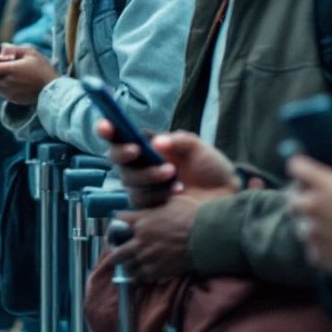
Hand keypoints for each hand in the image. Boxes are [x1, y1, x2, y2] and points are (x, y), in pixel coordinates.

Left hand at [0, 44, 57, 104]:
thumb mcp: (30, 52)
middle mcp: (7, 83)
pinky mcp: (13, 99)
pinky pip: (2, 92)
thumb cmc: (42, 68)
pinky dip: (2, 85)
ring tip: (3, 72)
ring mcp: (9, 93)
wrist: (54, 89)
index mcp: (10, 70)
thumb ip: (12, 49)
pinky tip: (12, 80)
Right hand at [97, 122, 242, 208]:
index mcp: (147, 144)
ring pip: (129, 180)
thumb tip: (157, 143)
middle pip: (115, 158)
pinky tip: (176, 191)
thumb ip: (178, 141)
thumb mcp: (198, 147)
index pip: (119, 135)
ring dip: (148, 175)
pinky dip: (158, 193)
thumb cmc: (210, 167)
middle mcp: (139, 163)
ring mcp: (142, 185)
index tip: (106, 126)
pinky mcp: (147, 205)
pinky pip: (140, 199)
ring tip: (173, 174)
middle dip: (124, 153)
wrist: (225, 196)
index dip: (107, 130)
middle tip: (138, 150)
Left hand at [110, 196, 200, 282]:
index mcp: (141, 220)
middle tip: (117, 253)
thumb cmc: (192, 215)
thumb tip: (156, 202)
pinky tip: (141, 276)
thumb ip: (158, 204)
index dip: (118, 222)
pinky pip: (139, 278)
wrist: (206, 237)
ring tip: (130, 265)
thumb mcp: (172, 201)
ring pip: (127, 265)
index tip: (120, 225)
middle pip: (117, 250)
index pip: (118, 220)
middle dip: (116, 251)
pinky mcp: (156, 271)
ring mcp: (146, 257)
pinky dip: (138, 277)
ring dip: (127, 265)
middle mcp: (139, 239)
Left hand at [287, 156, 331, 279]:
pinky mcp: (316, 253)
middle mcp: (311, 206)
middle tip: (323, 205)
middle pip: (294, 199)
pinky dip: (321, 248)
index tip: (307, 171)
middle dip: (305, 200)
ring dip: (313, 226)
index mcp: (323, 185)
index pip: (297, 167)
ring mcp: (311, 231)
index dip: (301, 167)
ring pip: (302, 226)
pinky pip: (312, 249)